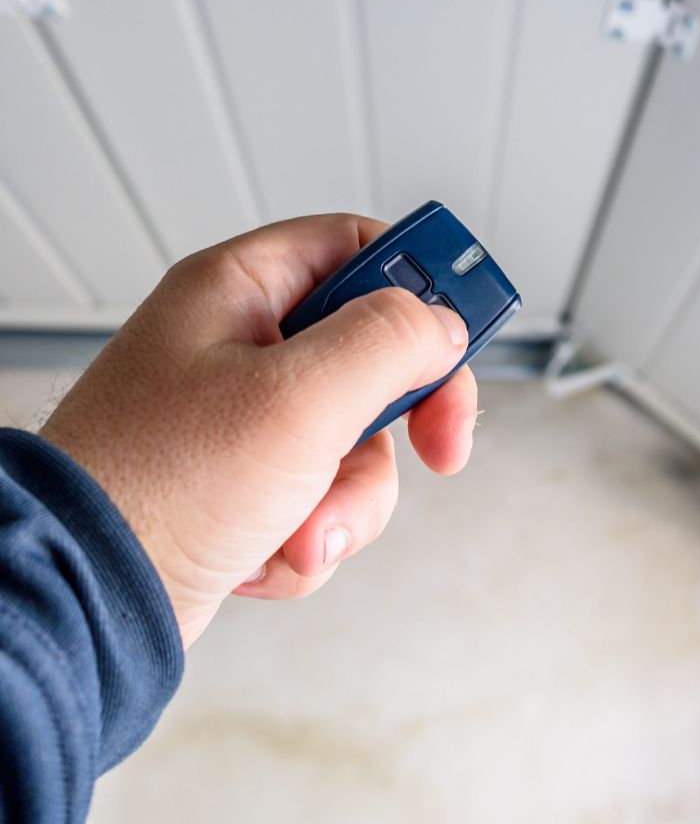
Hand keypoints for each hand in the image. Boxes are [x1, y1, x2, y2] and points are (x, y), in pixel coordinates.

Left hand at [40, 214, 477, 648]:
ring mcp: (245, 418)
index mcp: (241, 291)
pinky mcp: (248, 483)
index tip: (466, 327)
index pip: (358, 247)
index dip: (421, 281)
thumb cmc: (156, 489)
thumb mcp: (298, 398)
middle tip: (438, 444)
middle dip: (400, 419)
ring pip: (359, 438)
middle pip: (375, 351)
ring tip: (301, 528)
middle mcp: (243, 345)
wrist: (81, 605)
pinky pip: (326, 494)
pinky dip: (313, 532)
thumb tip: (442, 324)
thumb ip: (389, 342)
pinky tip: (269, 552)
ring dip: (349, 497)